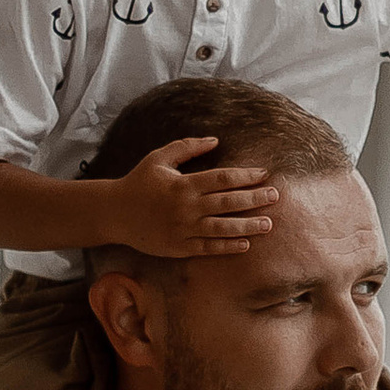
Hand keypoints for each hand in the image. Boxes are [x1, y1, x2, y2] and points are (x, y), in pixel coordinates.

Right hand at [102, 137, 273, 262]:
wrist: (114, 213)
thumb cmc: (138, 182)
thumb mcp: (159, 158)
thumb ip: (187, 147)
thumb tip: (215, 140)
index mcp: (183, 184)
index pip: (222, 178)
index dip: (245, 176)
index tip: (264, 174)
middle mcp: (186, 207)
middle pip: (228, 203)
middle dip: (255, 199)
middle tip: (276, 196)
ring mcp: (183, 229)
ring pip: (222, 228)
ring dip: (248, 226)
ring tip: (268, 224)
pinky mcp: (178, 247)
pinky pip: (208, 248)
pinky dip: (227, 247)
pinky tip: (245, 244)